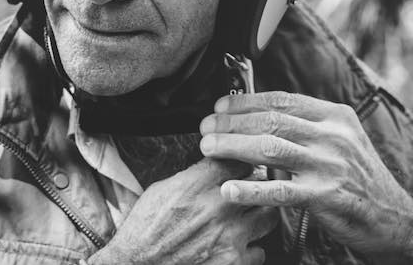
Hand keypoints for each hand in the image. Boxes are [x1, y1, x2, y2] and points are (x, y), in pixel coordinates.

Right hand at [89, 158, 277, 264]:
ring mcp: (229, 235)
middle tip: (248, 192)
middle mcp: (217, 207)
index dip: (241, 163)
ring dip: (258, 216)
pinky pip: (260, 251)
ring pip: (268, 215)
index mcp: (198, 184)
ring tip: (247, 218)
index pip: (238, 159)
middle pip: (258, 185)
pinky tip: (239, 246)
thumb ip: (193, 176)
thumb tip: (214, 165)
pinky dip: (251, 249)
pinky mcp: (232, 262)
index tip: (241, 167)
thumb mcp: (162, 189)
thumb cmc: (144, 229)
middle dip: (254, 187)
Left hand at [198, 92, 412, 263]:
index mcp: (336, 116)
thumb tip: (265, 114)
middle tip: (206, 127)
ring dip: (233, 146)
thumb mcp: (343, 140)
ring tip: (208, 147)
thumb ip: (311, 126)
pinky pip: (279, 190)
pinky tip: (228, 188)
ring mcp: (330, 165)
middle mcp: (333, 135)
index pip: (283, 100)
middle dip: (232, 122)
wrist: (394, 218)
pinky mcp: (325, 196)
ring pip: (270, 147)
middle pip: (271, 121)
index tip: (222, 106)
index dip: (247, 101)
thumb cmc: (361, 180)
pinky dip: (250, 188)